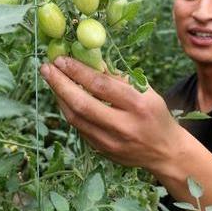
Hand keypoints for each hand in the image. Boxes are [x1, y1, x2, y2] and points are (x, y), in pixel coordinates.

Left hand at [39, 56, 184, 172]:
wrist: (165, 152)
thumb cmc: (155, 114)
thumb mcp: (145, 91)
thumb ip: (118, 78)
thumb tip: (89, 59)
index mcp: (138, 105)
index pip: (101, 85)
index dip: (78, 71)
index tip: (62, 59)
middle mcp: (123, 125)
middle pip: (83, 104)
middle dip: (60, 84)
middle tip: (46, 68)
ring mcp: (111, 142)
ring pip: (76, 118)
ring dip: (59, 97)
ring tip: (51, 79)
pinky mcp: (102, 151)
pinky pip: (79, 128)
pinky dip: (67, 110)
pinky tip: (62, 96)